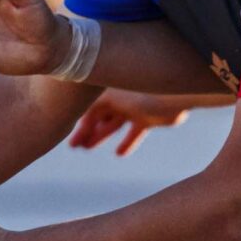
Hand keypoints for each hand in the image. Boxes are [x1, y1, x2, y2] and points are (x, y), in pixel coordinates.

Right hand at [69, 91, 189, 155]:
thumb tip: (66, 113)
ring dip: (100, 136)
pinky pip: (134, 132)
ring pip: (113, 124)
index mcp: (109, 86)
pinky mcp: (149, 118)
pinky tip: (120, 154)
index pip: (88, 106)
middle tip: (76, 146)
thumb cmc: (140, 91)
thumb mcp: (107, 98)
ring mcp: (135, 106)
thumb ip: (88, 105)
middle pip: (99, 115)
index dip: (80, 123)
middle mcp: (120, 95)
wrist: (175, 95)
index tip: (72, 141)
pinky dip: (128, 142)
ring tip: (88, 148)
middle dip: (87, 130)